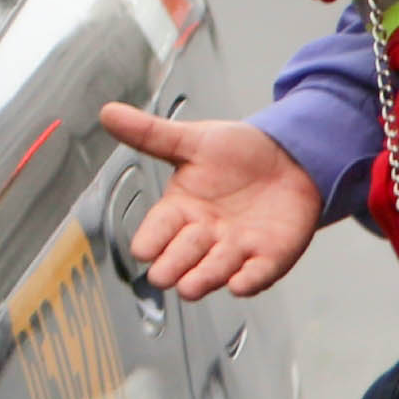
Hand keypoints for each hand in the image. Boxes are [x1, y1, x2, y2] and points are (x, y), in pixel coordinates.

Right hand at [96, 104, 321, 298]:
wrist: (289, 156)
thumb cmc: (237, 152)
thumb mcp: (193, 140)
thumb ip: (151, 133)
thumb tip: (108, 112)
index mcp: (181, 209)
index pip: (157, 230)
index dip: (150, 240)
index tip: (142, 249)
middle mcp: (204, 235)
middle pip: (181, 257)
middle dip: (172, 267)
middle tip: (163, 275)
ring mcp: (236, 248)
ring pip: (214, 271)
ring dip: (203, 279)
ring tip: (190, 287)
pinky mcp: (269, 256)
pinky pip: (257, 274)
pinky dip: (248, 281)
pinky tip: (239, 284)